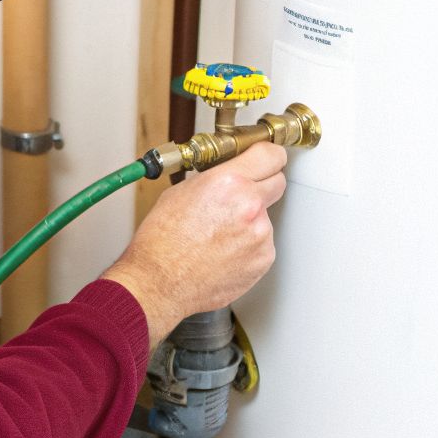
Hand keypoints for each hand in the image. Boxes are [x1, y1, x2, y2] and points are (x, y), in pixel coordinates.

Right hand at [100, 142, 287, 335]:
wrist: (160, 282)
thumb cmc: (161, 242)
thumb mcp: (181, 193)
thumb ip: (214, 179)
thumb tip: (229, 174)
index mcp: (228, 182)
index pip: (271, 155)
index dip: (268, 155)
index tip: (267, 158)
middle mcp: (249, 205)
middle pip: (277, 182)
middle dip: (262, 185)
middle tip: (240, 197)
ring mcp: (260, 234)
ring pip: (265, 217)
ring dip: (250, 221)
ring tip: (218, 235)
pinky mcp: (263, 259)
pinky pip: (262, 244)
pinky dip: (248, 246)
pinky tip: (223, 251)